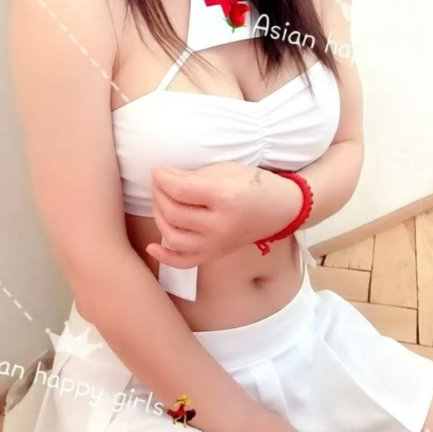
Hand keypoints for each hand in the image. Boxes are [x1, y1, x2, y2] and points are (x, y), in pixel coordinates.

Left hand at [145, 161, 300, 268]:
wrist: (279, 209)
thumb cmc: (254, 184)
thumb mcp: (225, 169)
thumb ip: (193, 175)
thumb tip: (163, 176)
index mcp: (224, 197)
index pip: (180, 190)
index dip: (162, 178)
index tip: (157, 170)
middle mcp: (219, 225)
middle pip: (174, 212)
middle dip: (159, 193)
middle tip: (159, 182)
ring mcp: (217, 244)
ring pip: (173, 236)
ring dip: (159, 216)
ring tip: (161, 201)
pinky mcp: (215, 255)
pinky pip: (184, 261)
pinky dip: (165, 256)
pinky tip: (153, 245)